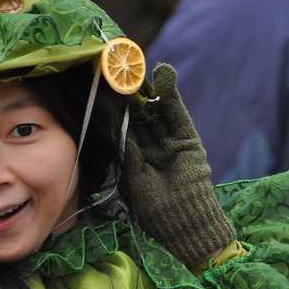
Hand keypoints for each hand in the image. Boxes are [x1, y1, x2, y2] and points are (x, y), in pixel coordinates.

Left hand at [121, 64, 235, 266]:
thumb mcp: (132, 177)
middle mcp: (152, 147)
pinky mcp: (187, 138)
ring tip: (136, 66)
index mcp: (135, 158)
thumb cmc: (154, 209)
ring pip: (157, 110)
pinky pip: (177, 113)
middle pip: (139, 114)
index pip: (122, 127)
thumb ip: (126, 149)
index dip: (113, 108)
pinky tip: (164, 75)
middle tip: (115, 69)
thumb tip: (115, 122)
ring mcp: (170, 141)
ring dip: (148, 89)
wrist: (183, 222)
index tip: (101, 86)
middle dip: (128, 94)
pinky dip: (171, 95)